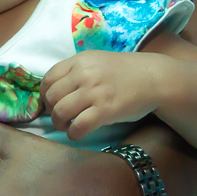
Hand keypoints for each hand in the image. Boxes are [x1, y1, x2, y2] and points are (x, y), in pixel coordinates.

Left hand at [41, 51, 162, 140]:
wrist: (152, 78)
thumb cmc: (123, 72)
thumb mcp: (96, 61)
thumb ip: (76, 71)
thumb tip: (54, 90)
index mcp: (79, 61)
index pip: (48, 78)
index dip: (44, 94)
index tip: (49, 103)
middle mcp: (84, 74)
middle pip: (51, 96)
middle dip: (50, 111)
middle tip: (58, 117)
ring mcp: (95, 92)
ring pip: (61, 111)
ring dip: (59, 123)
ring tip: (65, 127)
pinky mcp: (106, 110)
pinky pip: (79, 126)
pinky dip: (73, 134)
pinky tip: (76, 134)